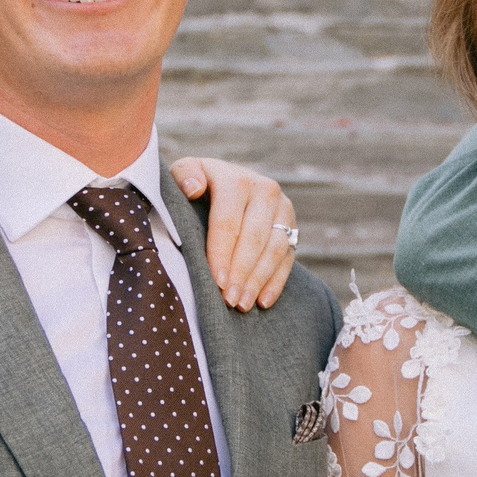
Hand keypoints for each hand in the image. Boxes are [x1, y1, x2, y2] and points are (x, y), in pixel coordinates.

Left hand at [172, 157, 297, 310]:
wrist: (227, 181)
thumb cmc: (197, 184)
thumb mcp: (185, 172)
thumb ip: (184, 175)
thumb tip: (194, 188)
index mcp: (236, 180)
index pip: (228, 221)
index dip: (222, 253)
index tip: (215, 281)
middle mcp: (265, 191)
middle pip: (254, 238)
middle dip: (241, 273)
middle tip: (228, 300)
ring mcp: (283, 209)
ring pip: (275, 250)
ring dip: (258, 281)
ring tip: (242, 305)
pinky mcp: (292, 227)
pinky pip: (288, 258)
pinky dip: (276, 282)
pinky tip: (262, 302)